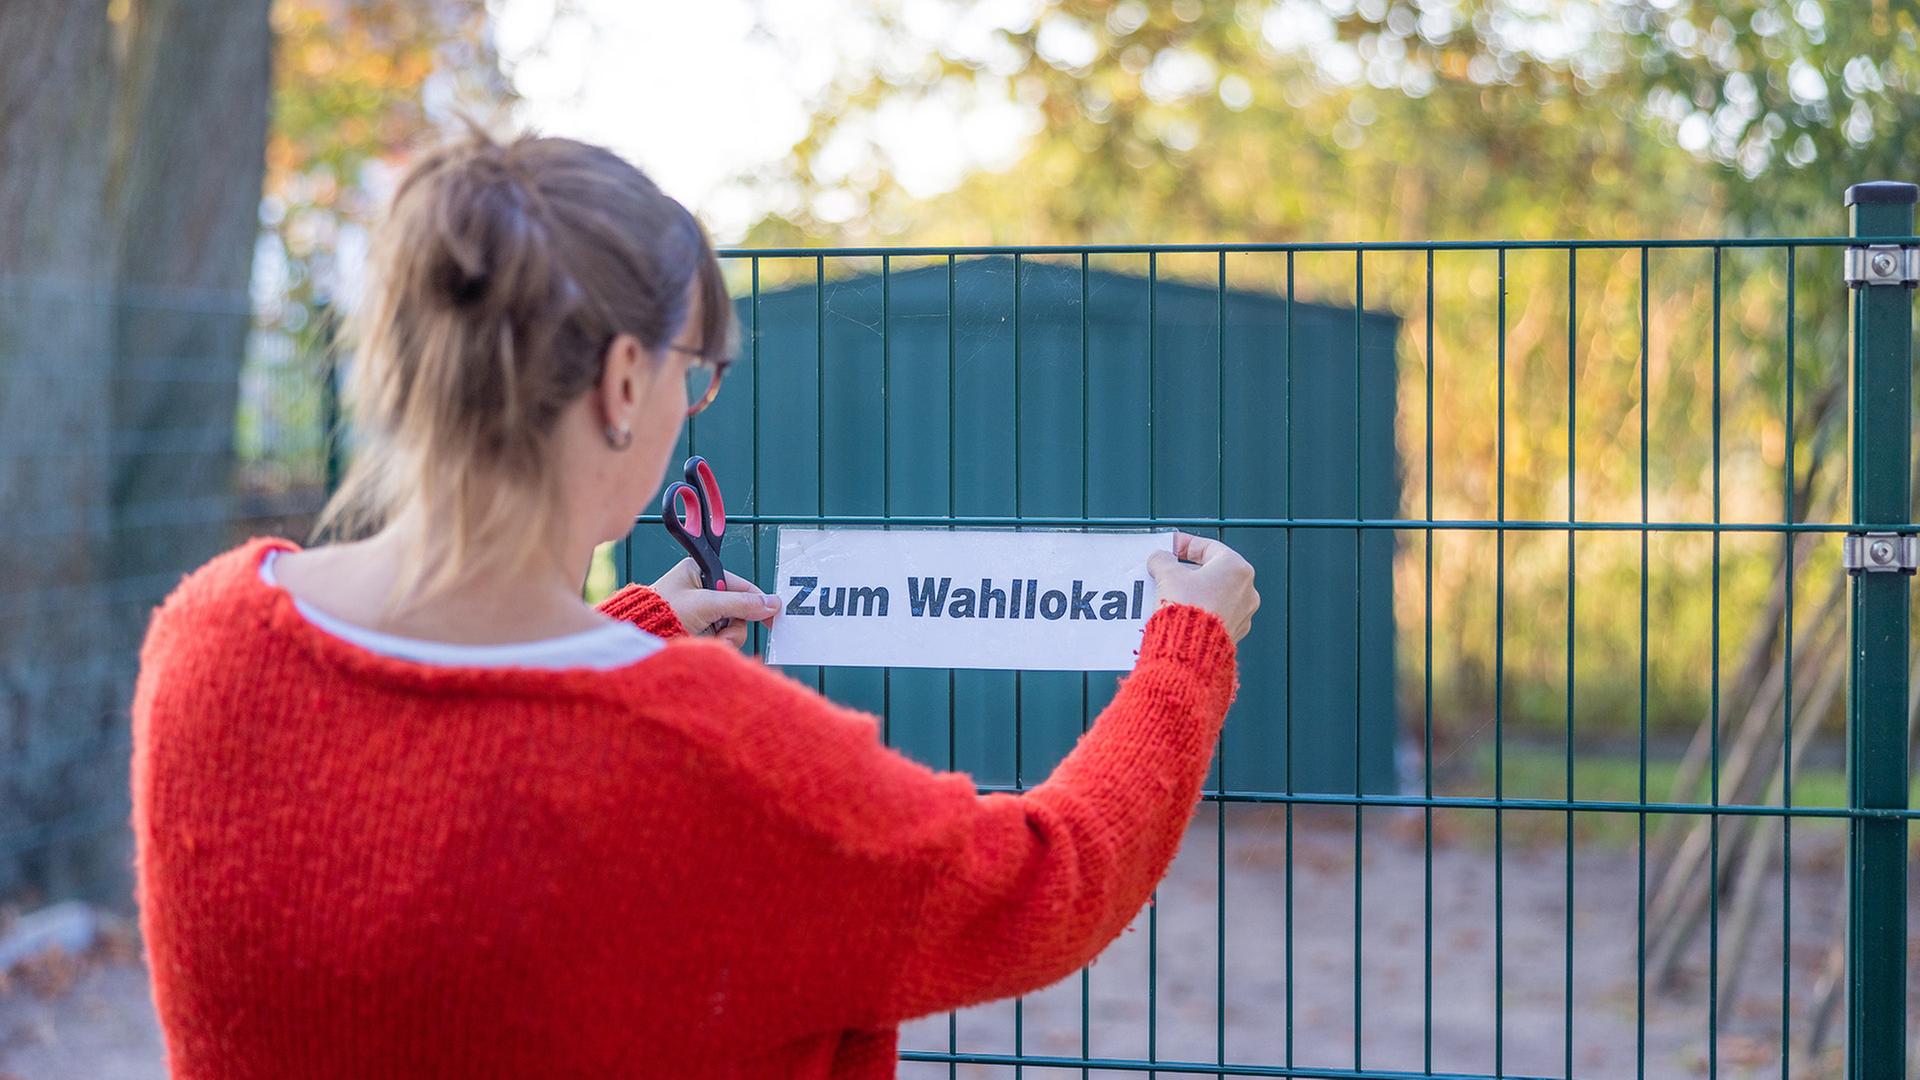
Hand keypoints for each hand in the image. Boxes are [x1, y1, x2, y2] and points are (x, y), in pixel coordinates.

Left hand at [649, 559, 779, 649]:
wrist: (640, 639)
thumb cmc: (663, 613)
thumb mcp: (705, 604)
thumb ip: (740, 604)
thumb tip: (772, 604)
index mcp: (699, 572)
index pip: (740, 585)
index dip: (757, 601)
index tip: (774, 615)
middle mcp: (702, 591)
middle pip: (739, 609)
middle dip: (734, 624)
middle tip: (724, 631)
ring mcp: (701, 612)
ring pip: (733, 626)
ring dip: (726, 636)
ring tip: (708, 638)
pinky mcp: (699, 631)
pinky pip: (723, 637)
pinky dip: (718, 643)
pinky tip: (703, 643)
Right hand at [1146, 533, 1258, 641]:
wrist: (1191, 650)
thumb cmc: (1187, 611)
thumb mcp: (1168, 576)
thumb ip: (1163, 561)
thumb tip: (1160, 559)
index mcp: (1235, 567)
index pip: (1208, 547)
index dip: (1185, 544)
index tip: (1171, 546)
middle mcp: (1246, 588)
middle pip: (1212, 571)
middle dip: (1188, 570)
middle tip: (1167, 571)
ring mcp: (1243, 612)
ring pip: (1215, 593)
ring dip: (1194, 590)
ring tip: (1171, 593)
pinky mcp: (1235, 632)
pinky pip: (1216, 613)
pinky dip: (1200, 609)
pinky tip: (1182, 612)